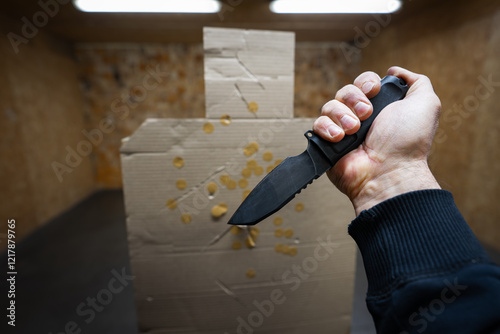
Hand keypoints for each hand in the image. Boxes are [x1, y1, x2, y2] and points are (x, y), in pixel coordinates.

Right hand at [312, 67, 440, 214]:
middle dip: (354, 99)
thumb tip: (395, 71)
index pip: (363, 82)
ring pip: (329, 106)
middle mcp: (360, 118)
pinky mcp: (327, 144)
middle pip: (344, 91)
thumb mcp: (426, 104)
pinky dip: (328, 128)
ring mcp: (342, 131)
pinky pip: (317, 124)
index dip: (366, 82)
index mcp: (381, 107)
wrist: (389, 171)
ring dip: (342, 115)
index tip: (374, 91)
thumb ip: (417, 82)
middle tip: (366, 115)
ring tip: (355, 130)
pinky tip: (341, 138)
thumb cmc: (408, 142)